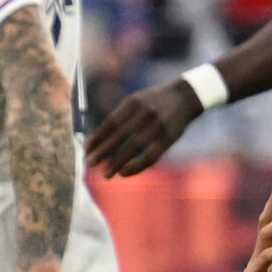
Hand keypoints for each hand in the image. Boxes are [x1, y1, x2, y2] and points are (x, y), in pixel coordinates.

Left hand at [85, 80, 202, 177]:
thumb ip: (120, 116)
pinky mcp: (169, 138)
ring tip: (106, 174)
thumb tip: (98, 138)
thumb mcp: (136, 100)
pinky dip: (137, 166)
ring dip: (118, 162)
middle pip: (121, 135)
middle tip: (91, 163)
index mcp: (134, 102)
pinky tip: (124, 173)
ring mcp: (158, 126)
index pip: (112, 122)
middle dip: (104, 150)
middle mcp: (145, 113)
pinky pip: (151, 156)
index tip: (87, 149)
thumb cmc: (153, 102)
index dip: (99, 137)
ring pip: (135, 147)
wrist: (185, 97)